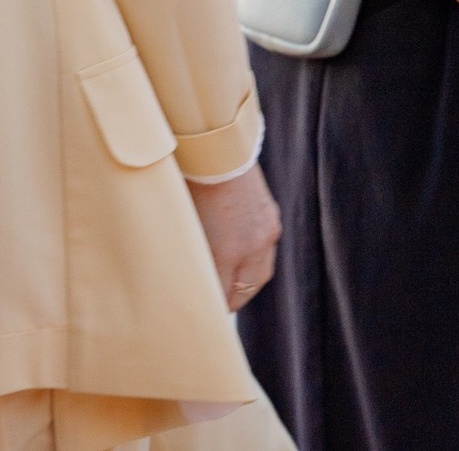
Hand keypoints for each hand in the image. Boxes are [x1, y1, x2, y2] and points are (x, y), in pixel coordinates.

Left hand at [187, 170, 279, 309]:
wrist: (216, 149)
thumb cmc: (189, 184)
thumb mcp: (186, 224)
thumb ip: (193, 255)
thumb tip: (191, 276)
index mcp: (226, 251)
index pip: (221, 296)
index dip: (210, 306)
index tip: (199, 310)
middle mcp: (251, 247)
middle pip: (243, 292)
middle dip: (229, 300)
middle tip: (213, 304)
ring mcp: (266, 234)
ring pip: (259, 276)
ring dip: (244, 284)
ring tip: (228, 287)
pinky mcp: (273, 221)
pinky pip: (266, 254)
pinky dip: (253, 262)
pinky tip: (240, 260)